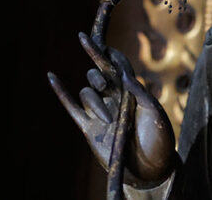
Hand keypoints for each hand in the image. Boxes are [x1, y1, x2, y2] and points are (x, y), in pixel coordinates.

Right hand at [49, 32, 175, 184]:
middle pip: (97, 75)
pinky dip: (61, 92)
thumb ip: (141, 93)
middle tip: (104, 87)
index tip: (96, 41)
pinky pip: (72, 107)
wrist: (151, 169)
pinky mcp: (89, 127)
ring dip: (94, 102)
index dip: (105, 52)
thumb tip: (124, 74)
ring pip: (86, 93)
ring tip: (108, 120)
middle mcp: (113, 97)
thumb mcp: (155, 114)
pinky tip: (52, 76)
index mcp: (130, 90)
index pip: (115, 65)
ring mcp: (100, 111)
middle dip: (98, 76)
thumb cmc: (158, 139)